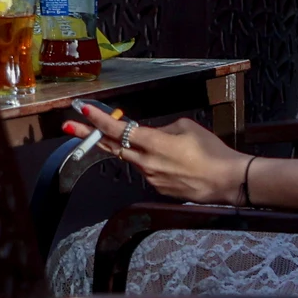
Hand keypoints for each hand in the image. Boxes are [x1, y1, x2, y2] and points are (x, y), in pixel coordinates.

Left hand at [66, 105, 247, 204]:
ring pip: (129, 158)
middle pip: (110, 147)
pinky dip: (146, 160)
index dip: (97, 118)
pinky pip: (145, 169)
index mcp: (153, 143)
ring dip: (122, 147)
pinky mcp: (157, 188)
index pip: (118, 129)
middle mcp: (146, 162)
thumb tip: (149, 132)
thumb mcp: (185, 127)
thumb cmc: (211, 150)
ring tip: (122, 136)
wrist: (229, 181)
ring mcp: (150, 177)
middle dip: (87, 135)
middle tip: (69, 125)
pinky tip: (167, 159)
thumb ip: (161, 128)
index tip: (82, 109)